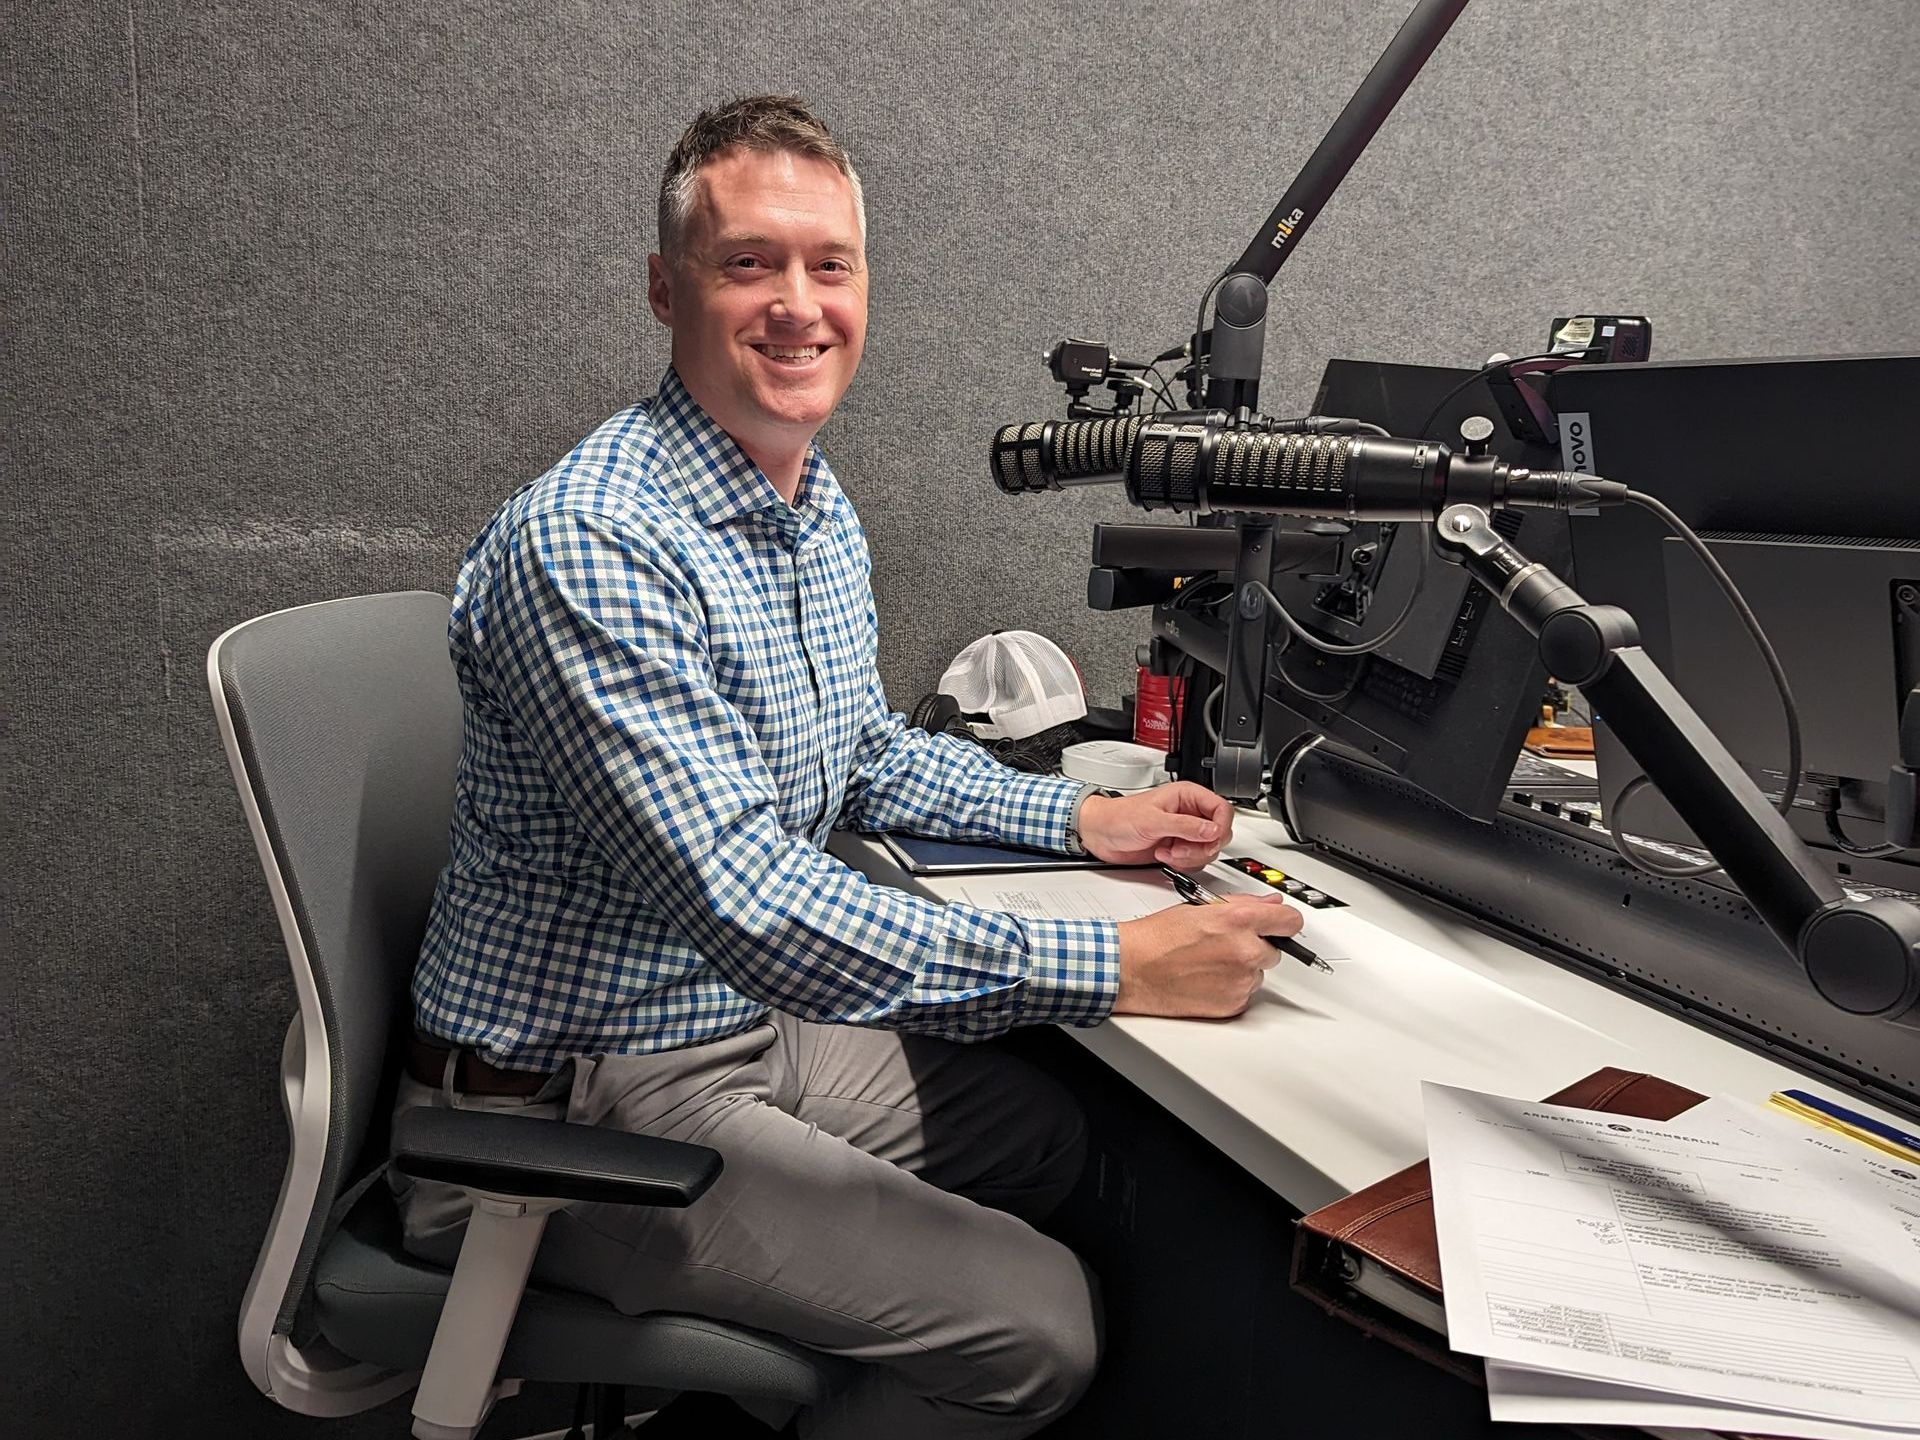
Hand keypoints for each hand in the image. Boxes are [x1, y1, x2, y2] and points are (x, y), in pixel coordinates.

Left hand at [1076, 781, 1234, 867]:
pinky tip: (1163, 856)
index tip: (1209, 839)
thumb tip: (1212, 830)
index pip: (1222, 809)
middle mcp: (1189, 813)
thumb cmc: (1118, 817)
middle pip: (1219, 833)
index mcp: (1187, 796)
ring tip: (1167, 851)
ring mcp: (1184, 832)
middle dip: (1202, 847)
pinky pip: (1195, 860)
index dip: (1220, 827)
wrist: (1099, 834)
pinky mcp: (1177, 848)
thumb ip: (1185, 826)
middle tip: (1180, 848)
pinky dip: (1181, 864)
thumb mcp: (1152, 821)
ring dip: (1189, 857)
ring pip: (1208, 850)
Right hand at [1113, 895, 1303, 1017]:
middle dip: (1256, 946)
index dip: (1284, 921)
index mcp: (1239, 921)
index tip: (1281, 924)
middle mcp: (1246, 951)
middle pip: (1275, 950)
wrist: (1133, 969)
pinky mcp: (1233, 1003)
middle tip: (1225, 944)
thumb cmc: (1157, 938)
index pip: (1289, 920)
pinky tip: (1206, 978)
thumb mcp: (1200, 907)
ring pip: (1258, 973)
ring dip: (1242, 968)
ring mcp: (1241, 980)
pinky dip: (1231, 988)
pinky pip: (1244, 993)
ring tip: (1208, 962)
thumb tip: (1269, 904)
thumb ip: (1243, 904)